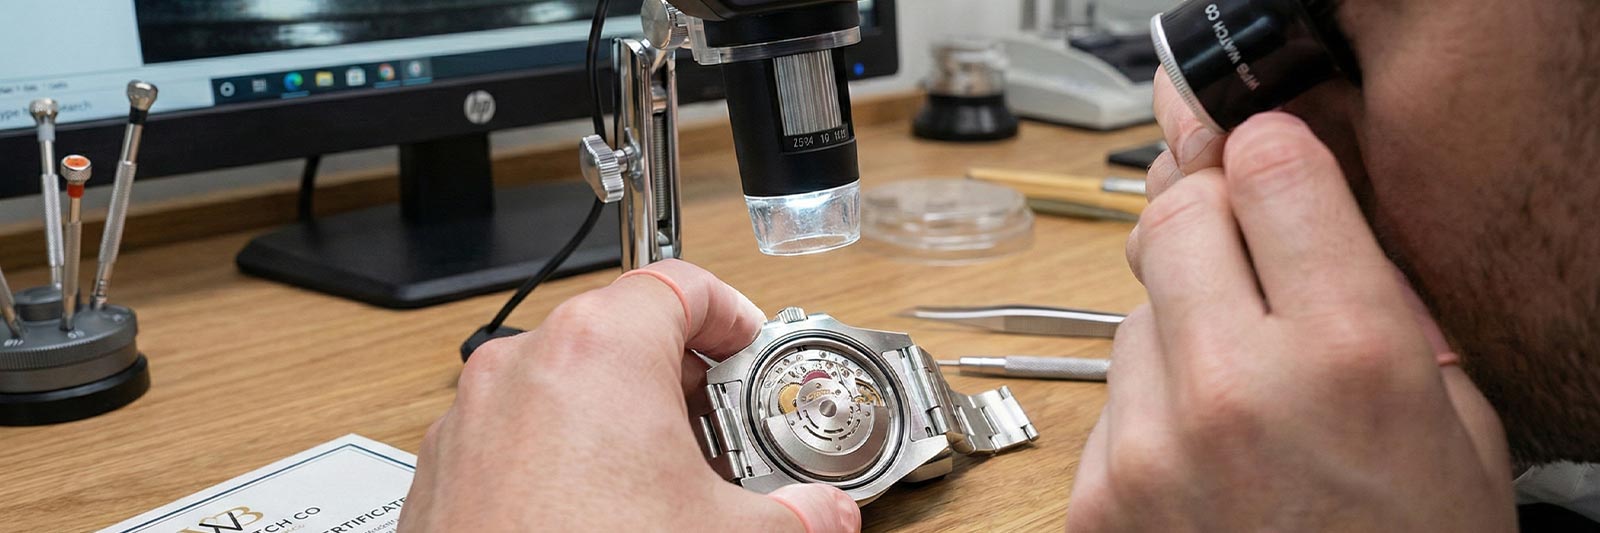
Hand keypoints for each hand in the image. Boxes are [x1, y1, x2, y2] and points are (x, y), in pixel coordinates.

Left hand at [398, 260, 859, 532]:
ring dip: (618, 415)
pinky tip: (597, 509)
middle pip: (620, 330)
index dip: (730, 313)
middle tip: (720, 428)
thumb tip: (822, 514)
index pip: (680, 283)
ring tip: (660, 478)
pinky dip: (560, 451)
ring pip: (563, 380)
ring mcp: (474, 413)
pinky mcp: (446, 464)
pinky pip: (517, 430)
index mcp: (599, 349)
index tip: (749, 348)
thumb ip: (798, 511)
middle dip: (679, 377)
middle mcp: (523, 364)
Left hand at [1065, 70, 1514, 530]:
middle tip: (1248, 265)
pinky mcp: (1096, 498)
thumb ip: (1376, 298)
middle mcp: (1235, 388)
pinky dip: (1151, 408)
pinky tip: (1206, 459)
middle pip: (1174, 216)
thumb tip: (1299, 203)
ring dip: (1180, 328)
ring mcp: (1149, 447)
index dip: (1269, 155)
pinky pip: (1111, 398)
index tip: (1271, 163)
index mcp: (1349, 355)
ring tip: (1242, 401)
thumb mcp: (1452, 417)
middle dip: (1209, 222)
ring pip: (1135, 312)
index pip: (1267, 169)